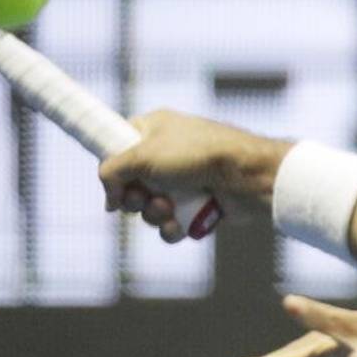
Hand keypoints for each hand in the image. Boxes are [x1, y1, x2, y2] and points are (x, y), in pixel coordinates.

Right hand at [98, 109, 291, 240]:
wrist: (246, 176)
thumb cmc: (197, 155)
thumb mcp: (143, 155)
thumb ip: (112, 171)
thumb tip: (110, 198)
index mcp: (154, 129)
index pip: (118, 146)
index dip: (112, 168)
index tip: (113, 182)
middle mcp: (166, 153)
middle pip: (130, 184)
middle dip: (133, 198)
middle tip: (141, 197)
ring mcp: (182, 180)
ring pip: (149, 208)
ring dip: (153, 215)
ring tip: (168, 208)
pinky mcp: (196, 204)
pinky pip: (170, 223)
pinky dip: (172, 228)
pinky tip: (180, 225)